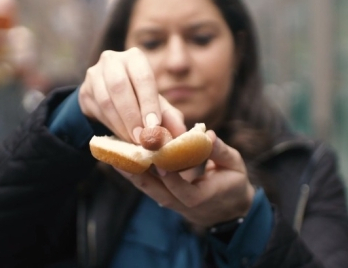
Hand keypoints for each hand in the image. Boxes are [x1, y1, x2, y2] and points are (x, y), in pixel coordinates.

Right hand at [78, 48, 185, 141]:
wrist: (106, 95)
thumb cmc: (137, 97)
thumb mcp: (154, 103)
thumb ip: (169, 115)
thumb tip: (182, 132)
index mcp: (135, 58)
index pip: (143, 77)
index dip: (148, 102)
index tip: (154, 126)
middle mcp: (112, 60)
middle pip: (120, 86)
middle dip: (132, 115)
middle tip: (143, 138)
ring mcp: (94, 74)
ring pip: (106, 100)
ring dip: (121, 124)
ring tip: (134, 140)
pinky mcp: (84, 90)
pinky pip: (96, 110)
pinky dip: (111, 126)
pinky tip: (122, 136)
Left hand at [117, 130, 254, 227]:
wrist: (231, 212)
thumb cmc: (234, 184)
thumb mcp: (235, 166)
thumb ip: (220, 152)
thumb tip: (207, 134)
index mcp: (198, 197)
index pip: (177, 183)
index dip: (163, 168)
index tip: (152, 152)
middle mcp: (180, 203)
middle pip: (153, 187)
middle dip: (136, 169)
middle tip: (119, 151)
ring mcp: (170, 203)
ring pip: (146, 186)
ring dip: (129, 170)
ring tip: (112, 152)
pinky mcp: (164, 198)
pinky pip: (147, 185)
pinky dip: (134, 172)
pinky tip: (121, 158)